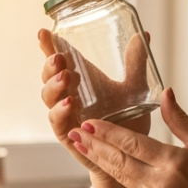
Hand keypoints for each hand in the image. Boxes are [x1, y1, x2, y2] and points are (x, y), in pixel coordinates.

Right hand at [39, 28, 151, 187]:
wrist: (130, 155)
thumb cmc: (127, 120)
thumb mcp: (133, 88)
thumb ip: (135, 63)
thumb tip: (143, 35)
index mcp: (80, 80)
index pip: (59, 59)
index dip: (49, 46)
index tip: (43, 32)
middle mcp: (68, 95)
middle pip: (48, 76)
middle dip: (50, 65)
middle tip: (59, 58)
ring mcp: (65, 115)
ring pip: (48, 98)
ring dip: (54, 86)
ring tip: (65, 78)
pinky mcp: (68, 134)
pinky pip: (57, 122)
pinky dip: (60, 112)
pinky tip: (69, 104)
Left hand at [68, 88, 187, 187]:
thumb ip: (180, 120)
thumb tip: (165, 92)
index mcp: (175, 163)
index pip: (134, 144)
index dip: (109, 132)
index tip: (90, 121)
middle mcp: (161, 182)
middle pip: (119, 161)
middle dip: (95, 145)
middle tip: (75, 130)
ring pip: (120, 175)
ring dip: (99, 158)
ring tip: (80, 144)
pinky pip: (130, 185)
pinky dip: (114, 171)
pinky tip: (104, 160)